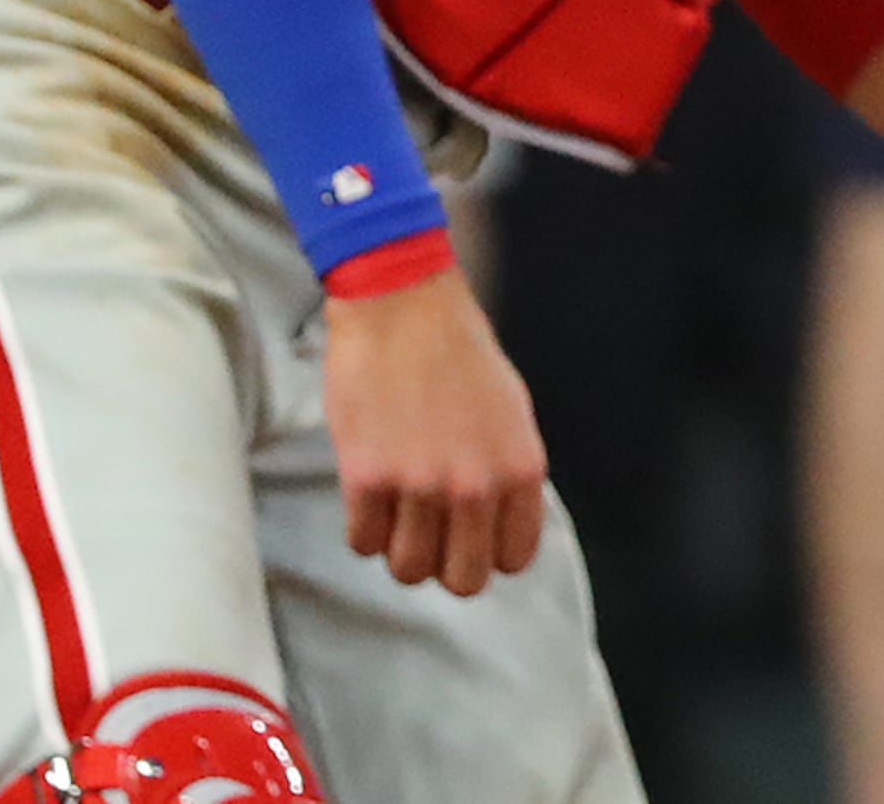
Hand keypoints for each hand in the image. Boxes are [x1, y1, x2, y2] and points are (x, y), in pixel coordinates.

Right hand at [325, 263, 551, 595]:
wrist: (402, 302)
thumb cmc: (456, 350)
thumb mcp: (510, 411)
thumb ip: (506, 472)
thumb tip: (497, 531)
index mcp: (520, 468)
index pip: (513, 560)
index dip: (486, 552)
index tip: (466, 534)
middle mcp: (476, 485)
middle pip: (462, 581)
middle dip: (443, 564)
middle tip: (426, 531)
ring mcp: (421, 485)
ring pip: (408, 571)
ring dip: (398, 547)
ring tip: (395, 509)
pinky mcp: (368, 478)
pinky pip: (363, 544)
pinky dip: (363, 526)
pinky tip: (368, 492)